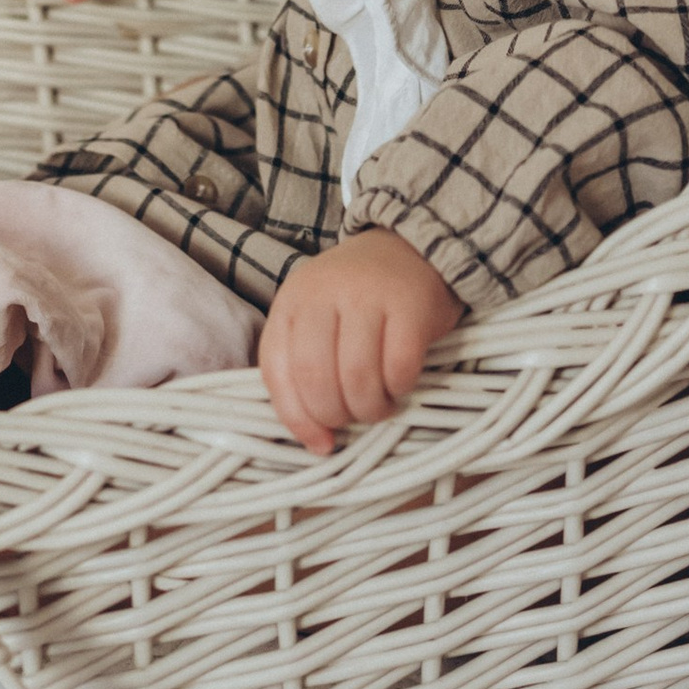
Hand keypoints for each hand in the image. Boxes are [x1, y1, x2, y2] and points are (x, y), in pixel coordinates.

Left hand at [259, 230, 462, 454]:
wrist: (411, 246)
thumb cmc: (358, 296)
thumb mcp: (316, 317)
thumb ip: (304, 369)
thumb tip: (316, 443)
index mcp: (292, 299)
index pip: (277, 369)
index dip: (295, 417)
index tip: (319, 442)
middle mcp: (325, 293)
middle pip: (315, 377)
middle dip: (335, 415)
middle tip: (353, 417)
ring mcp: (368, 295)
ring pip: (357, 377)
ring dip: (369, 408)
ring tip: (379, 406)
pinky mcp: (410, 304)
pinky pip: (399, 367)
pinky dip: (400, 389)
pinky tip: (401, 385)